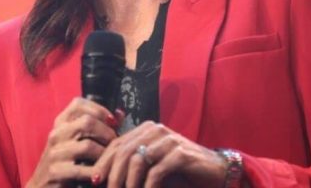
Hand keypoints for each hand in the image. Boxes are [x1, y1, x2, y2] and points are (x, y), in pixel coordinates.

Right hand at [26, 97, 122, 187]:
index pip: (78, 104)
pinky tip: (100, 176)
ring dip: (104, 154)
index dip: (99, 109)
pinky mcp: (55, 171)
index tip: (112, 121)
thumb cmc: (67, 162)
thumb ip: (100, 127)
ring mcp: (54, 152)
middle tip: (115, 144)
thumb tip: (120, 113)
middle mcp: (56, 134)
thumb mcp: (79, 141)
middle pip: (87, 122)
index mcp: (61, 123)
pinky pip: (82, 169)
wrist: (44, 187)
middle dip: (107, 133)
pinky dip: (96, 172)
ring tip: (110, 161)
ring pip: (87, 145)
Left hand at [90, 121, 227, 187]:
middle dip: (113, 176)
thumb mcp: (153, 165)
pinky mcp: (181, 154)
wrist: (215, 172)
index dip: (103, 162)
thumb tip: (104, 179)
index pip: (116, 144)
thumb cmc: (181, 171)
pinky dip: (148, 187)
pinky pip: (156, 172)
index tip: (94, 181)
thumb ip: (133, 166)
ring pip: (137, 160)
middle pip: (123, 151)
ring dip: (129, 183)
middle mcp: (156, 130)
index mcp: (146, 129)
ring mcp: (169, 140)